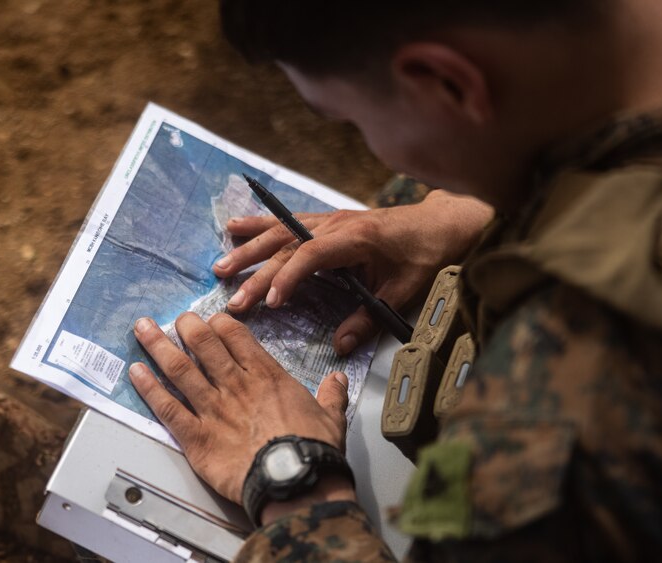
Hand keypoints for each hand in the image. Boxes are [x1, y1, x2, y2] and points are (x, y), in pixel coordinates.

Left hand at [129, 312, 351, 504]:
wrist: (295, 482)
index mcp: (266, 377)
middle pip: (203, 345)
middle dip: (186, 327)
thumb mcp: (331, 417)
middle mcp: (235, 386)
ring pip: (180, 369)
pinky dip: (149, 389)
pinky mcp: (197, 438)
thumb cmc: (313, 451)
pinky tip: (136, 372)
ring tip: (142, 329)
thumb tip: (338, 381)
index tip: (211, 319)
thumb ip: (331, 395)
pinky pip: (168, 408)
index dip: (219, 324)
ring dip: (158, 346)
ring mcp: (213, 410)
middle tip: (177, 318)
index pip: (236, 337)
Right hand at [213, 190, 492, 354]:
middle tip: (230, 295)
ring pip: (280, 231)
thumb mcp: (403, 291)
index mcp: (356, 239)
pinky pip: (286, 221)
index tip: (271, 303)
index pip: (312, 255)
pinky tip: (234, 228)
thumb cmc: (425, 255)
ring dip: (248, 247)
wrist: (441, 223)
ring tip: (221, 264)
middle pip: (287, 245)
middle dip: (256, 270)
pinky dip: (259, 226)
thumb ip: (370, 318)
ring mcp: (329, 219)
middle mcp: (336, 224)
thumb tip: (340, 345)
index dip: (289, 277)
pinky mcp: (326, 220)